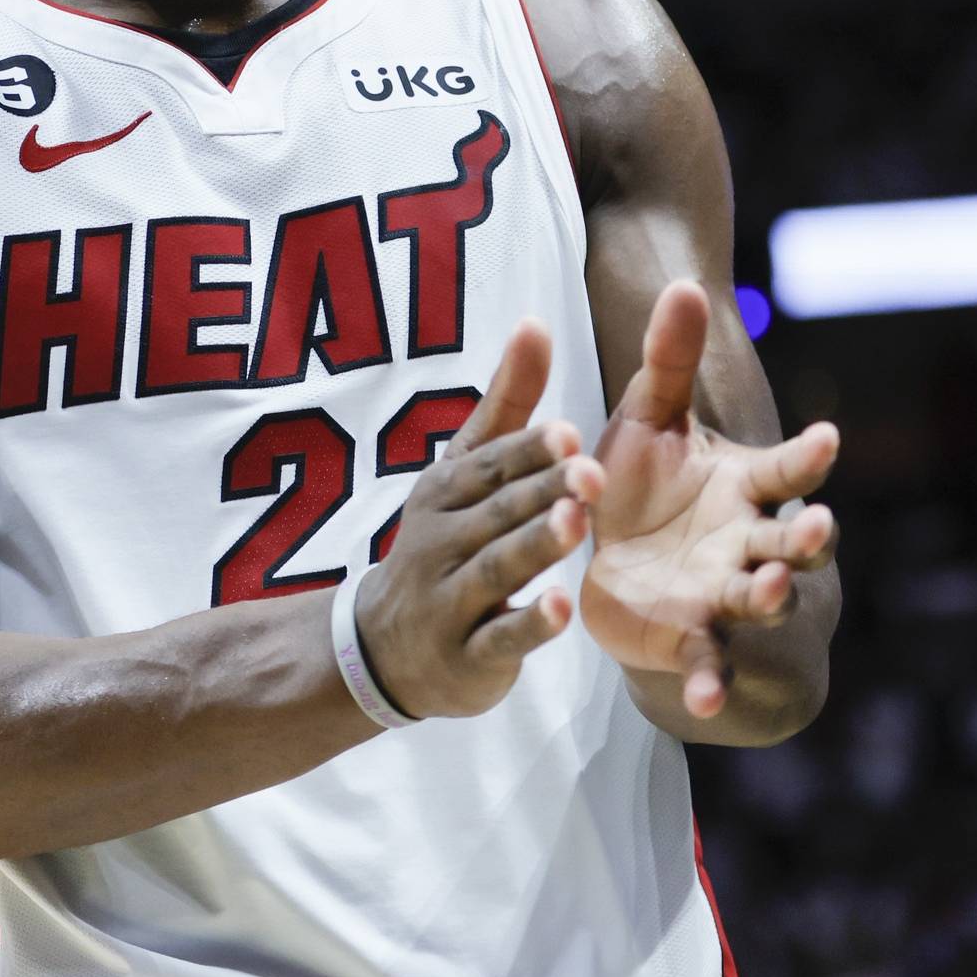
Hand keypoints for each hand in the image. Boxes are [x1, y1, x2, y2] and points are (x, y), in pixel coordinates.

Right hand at [353, 318, 606, 719]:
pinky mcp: (467, 655)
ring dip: (534, 546)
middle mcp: (443, 540)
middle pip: (498, 512)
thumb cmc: (442, 543)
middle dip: (542, 491)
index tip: (570, 432)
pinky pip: (498, 638)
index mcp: (446, 492)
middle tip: (593, 472)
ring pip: (496, 568)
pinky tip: (560, 609)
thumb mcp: (462, 471)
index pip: (490, 464)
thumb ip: (506, 403)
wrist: (383, 648)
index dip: (528, 450)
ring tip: (576, 524)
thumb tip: (535, 322)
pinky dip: (527, 625)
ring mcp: (451, 599)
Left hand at [581, 280, 839, 718]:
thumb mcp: (649, 416)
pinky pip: (707, 663)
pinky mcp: (691, 639)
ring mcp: (724, 594)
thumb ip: (667, 358)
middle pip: (792, 541)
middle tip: (821, 527)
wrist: (622, 564)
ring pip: (759, 600)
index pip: (789, 468)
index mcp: (745, 485)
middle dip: (810, 537)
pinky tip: (705, 703)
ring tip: (768, 592)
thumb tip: (685, 281)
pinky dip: (710, 682)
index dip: (811, 455)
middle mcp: (747, 542)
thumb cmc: (647, 482)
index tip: (829, 437)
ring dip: (768, 597)